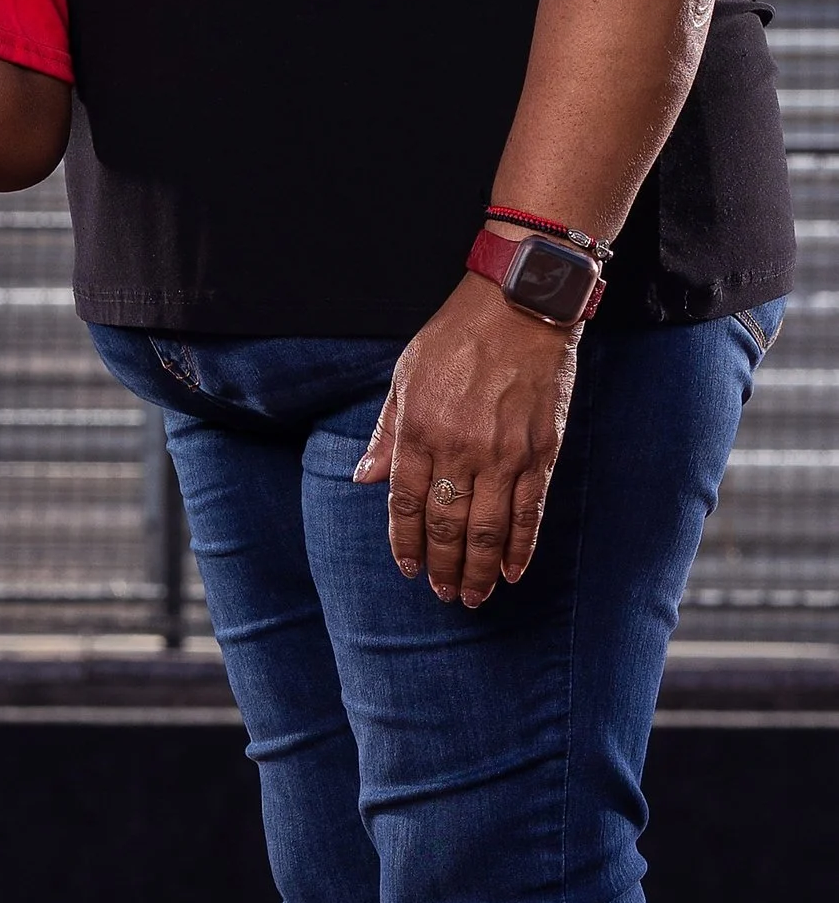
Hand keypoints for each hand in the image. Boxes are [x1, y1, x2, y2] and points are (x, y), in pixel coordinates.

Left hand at [352, 277, 578, 606]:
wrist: (521, 305)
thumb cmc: (456, 336)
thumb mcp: (405, 376)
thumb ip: (386, 433)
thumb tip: (363, 478)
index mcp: (419, 430)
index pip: (406, 504)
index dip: (405, 543)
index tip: (407, 570)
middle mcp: (459, 449)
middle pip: (446, 525)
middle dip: (442, 566)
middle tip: (442, 595)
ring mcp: (503, 454)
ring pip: (488, 529)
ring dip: (480, 570)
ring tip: (474, 597)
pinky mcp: (541, 452)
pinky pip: (530, 511)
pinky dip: (522, 547)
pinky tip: (515, 572)